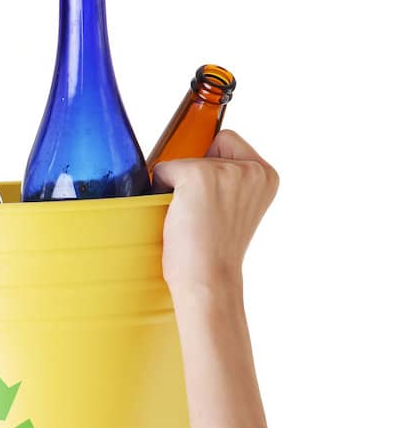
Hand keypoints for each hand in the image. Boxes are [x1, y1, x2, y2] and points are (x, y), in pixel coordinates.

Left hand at [150, 128, 279, 297]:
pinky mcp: (198, 175)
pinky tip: (175, 217)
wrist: (209, 283)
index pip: (228, 145)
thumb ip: (229, 183)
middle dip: (196, 178)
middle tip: (202, 217)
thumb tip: (192, 163)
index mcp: (266, 176)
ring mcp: (226, 170)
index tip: (214, 207)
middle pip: (206, 148)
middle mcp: (252, 168)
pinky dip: (161, 191)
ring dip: (178, 188)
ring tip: (191, 221)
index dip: (211, 172)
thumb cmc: (214, 257)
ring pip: (185, 159)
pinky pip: (164, 169)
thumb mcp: (235, 211)